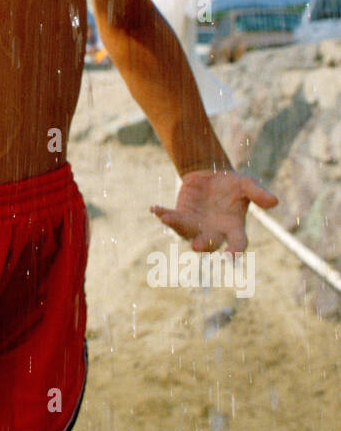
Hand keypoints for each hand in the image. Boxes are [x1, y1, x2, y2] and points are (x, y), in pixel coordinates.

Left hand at [151, 170, 277, 252]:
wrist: (213, 174)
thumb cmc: (233, 184)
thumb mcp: (247, 185)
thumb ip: (258, 194)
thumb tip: (274, 202)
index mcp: (233, 228)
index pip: (237, 243)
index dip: (235, 250)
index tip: (232, 256)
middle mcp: (214, 232)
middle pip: (209, 243)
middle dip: (203, 245)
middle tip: (197, 245)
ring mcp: (196, 226)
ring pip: (186, 232)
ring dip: (177, 226)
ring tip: (167, 219)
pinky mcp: (181, 215)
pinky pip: (171, 218)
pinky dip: (162, 214)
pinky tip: (154, 209)